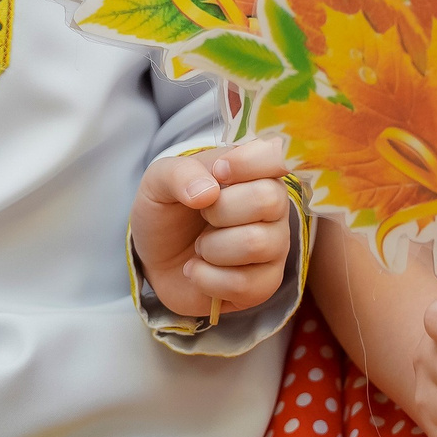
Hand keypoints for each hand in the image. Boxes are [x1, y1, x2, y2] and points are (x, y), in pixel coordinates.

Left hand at [133, 141, 293, 317]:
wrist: (157, 259)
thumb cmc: (168, 212)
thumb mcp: (159, 181)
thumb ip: (179, 173)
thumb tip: (209, 192)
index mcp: (256, 170)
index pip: (279, 153)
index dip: (249, 162)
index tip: (218, 172)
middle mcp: (274, 205)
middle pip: (268, 199)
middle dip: (219, 211)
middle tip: (203, 214)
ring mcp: (274, 246)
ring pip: (256, 243)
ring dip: (211, 248)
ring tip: (200, 247)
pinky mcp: (265, 283)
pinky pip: (245, 283)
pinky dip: (207, 278)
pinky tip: (198, 271)